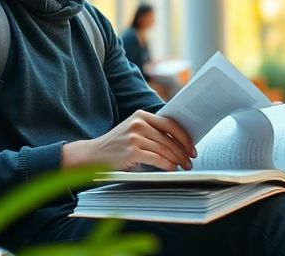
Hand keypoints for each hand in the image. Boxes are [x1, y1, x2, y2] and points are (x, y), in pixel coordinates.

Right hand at [62, 110, 196, 170]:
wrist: (92, 155)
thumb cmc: (117, 146)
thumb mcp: (133, 131)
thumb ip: (152, 132)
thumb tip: (179, 143)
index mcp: (141, 115)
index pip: (170, 124)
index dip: (184, 136)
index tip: (192, 147)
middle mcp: (138, 123)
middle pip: (169, 138)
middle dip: (183, 151)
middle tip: (190, 161)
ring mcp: (134, 136)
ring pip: (164, 149)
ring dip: (177, 159)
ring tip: (183, 166)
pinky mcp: (131, 151)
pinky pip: (156, 158)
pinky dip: (167, 164)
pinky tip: (172, 169)